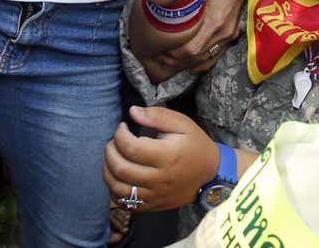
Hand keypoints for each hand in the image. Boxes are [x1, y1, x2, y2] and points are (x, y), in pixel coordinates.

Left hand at [103, 106, 219, 211]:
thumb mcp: (182, 124)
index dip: (120, 135)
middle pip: (121, 169)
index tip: (122, 127)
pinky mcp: (153, 205)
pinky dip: (115, 191)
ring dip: (108, 171)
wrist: (210, 175)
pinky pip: (126, 204)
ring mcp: (155, 195)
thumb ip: (156, 115)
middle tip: (113, 142)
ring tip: (112, 158)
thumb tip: (132, 112)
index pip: (131, 148)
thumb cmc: (195, 146)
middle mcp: (159, 179)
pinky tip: (118, 177)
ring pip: (119, 189)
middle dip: (110, 152)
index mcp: (167, 156)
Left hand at [158, 0, 250, 71]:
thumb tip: (159, 11)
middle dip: (177, 60)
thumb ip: (183, 3)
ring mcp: (228, 35)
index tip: (160, 51)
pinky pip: (214, 57)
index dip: (174, 54)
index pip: (191, 50)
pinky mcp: (231, 36)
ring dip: (187, 63)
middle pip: (196, 58)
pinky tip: (187, 61)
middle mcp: (223, 32)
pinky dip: (200, 62)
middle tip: (160, 57)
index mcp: (214, 22)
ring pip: (205, 60)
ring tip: (170, 59)